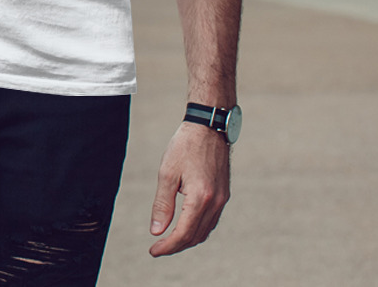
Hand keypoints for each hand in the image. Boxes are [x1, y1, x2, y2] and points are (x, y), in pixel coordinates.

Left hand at [149, 122, 230, 256]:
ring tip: (169, 240)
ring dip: (188, 239)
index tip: (153, 251)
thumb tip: (156, 231)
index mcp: (200, 198)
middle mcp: (215, 202)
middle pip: (195, 236)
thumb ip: (162, 204)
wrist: (208, 126)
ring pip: (205, 231)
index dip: (167, 246)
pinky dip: (198, 228)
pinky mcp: (224, 194)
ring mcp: (222, 199)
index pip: (183, 233)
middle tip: (158, 247)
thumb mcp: (167, 173)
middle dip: (176, 245)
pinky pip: (212, 220)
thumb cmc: (185, 146)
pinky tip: (186, 226)